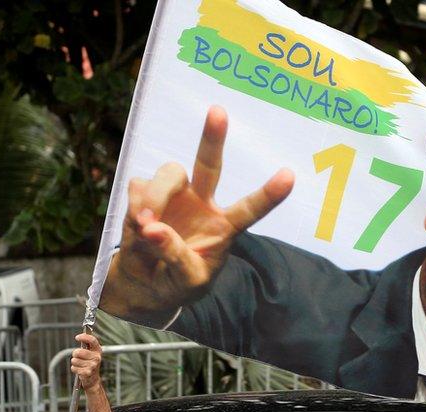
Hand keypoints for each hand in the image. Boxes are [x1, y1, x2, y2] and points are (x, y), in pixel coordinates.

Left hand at [71, 334, 102, 390]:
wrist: (92, 378)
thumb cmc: (89, 363)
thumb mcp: (90, 353)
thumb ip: (86, 345)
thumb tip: (79, 336)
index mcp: (98, 350)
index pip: (92, 340)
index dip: (84, 337)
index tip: (77, 337)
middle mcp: (97, 357)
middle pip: (79, 352)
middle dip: (75, 354)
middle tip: (77, 356)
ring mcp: (93, 365)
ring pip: (74, 360)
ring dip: (74, 363)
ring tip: (80, 365)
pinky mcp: (87, 373)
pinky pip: (73, 368)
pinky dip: (74, 369)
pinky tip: (80, 370)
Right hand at [99, 106, 294, 325]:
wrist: (144, 286)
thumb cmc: (176, 284)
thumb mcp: (187, 282)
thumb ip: (176, 257)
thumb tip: (153, 228)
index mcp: (225, 227)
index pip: (250, 209)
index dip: (269, 195)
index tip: (290, 176)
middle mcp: (202, 203)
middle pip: (210, 164)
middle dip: (213, 137)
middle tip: (218, 111)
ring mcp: (174, 196)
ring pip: (169, 173)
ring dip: (157, 196)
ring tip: (146, 225)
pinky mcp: (146, 194)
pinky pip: (139, 188)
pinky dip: (135, 207)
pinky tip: (136, 228)